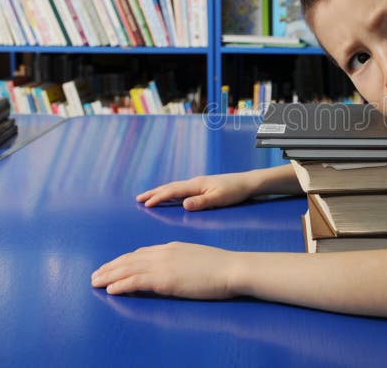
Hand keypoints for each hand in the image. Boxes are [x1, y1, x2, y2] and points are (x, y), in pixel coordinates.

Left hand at [91, 242, 237, 298]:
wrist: (231, 268)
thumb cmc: (221, 266)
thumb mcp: (196, 259)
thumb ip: (180, 262)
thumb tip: (170, 271)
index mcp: (172, 247)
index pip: (141, 253)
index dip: (124, 260)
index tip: (113, 267)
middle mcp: (163, 253)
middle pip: (129, 259)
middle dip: (110, 267)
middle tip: (95, 275)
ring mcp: (163, 265)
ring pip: (127, 269)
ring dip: (108, 276)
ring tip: (95, 282)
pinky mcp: (164, 279)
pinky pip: (135, 281)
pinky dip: (120, 284)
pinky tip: (110, 290)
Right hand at [136, 173, 253, 210]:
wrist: (247, 183)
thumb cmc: (235, 191)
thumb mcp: (219, 198)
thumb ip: (202, 202)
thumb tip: (183, 204)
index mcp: (196, 185)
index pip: (173, 191)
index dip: (158, 197)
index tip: (145, 204)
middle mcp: (195, 182)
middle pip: (170, 187)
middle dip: (154, 193)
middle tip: (138, 199)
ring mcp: (198, 184)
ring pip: (174, 187)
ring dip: (160, 192)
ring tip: (148, 197)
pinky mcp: (202, 187)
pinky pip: (181, 190)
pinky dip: (170, 193)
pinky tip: (169, 196)